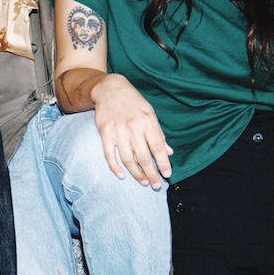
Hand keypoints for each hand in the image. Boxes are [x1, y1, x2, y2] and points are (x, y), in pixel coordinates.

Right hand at [90, 73, 173, 187]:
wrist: (110, 89)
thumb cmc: (133, 102)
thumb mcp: (150, 113)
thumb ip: (158, 134)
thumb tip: (168, 152)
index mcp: (147, 121)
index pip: (158, 147)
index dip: (163, 163)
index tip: (167, 174)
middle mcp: (133, 127)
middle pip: (143, 157)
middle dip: (151, 174)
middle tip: (156, 185)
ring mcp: (118, 131)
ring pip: (128, 159)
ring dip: (136, 174)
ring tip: (143, 182)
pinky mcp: (105, 133)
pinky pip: (110, 155)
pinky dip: (115, 167)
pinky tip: (122, 175)